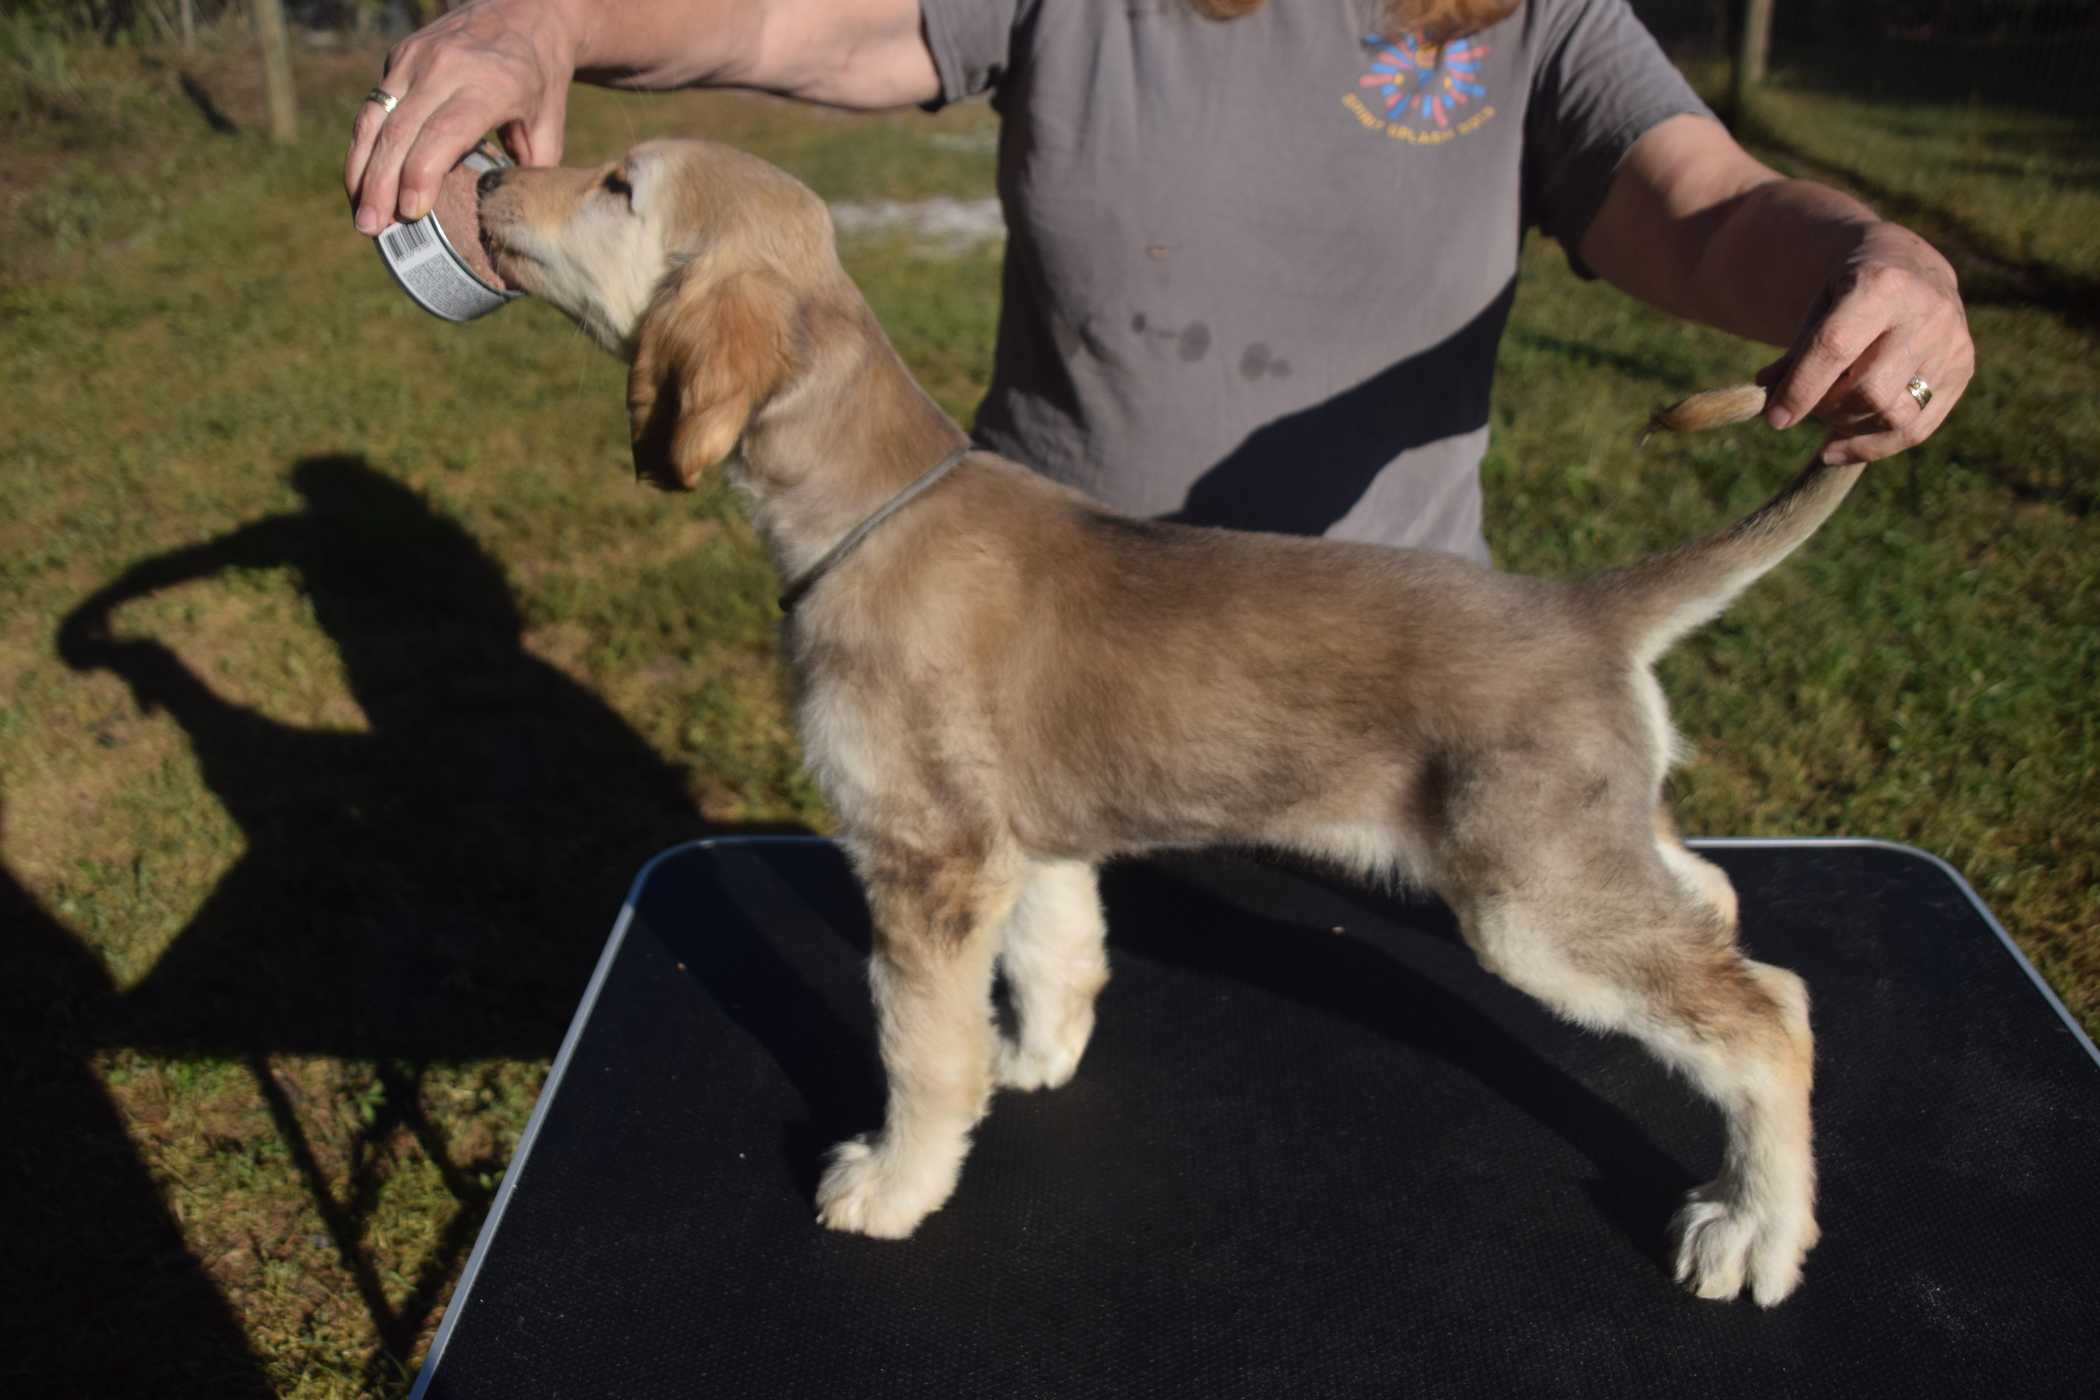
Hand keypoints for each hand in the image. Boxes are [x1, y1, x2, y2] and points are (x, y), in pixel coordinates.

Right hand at [345, 0, 580, 234]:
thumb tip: (515, 227)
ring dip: (361, 169)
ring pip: (375, 118)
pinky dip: (363, 147)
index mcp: (490, 85)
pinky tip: (362, 182)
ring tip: (361, 214)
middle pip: (400, 132)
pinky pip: (373, 107)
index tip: (409, 212)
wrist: (525, 11)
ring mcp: (416, 58)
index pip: (444, 133)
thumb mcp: (549, 126)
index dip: (421, 173)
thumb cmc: (540, 80)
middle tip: (372, 228)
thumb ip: (530, 173)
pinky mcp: (398, 56)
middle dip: (380, 184)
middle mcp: (446, 67)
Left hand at [1755, 222, 1973, 464]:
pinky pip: (1918, 429)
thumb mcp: (1818, 306)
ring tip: (1829, 416)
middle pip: (1870, 390)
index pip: (1835, 347)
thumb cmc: (1851, 291)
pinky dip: (1874, 446)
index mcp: (1881, 285)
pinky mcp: (1963, 369)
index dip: (1801, 388)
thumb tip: (1769, 398)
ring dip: (1851, 428)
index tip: (1775, 418)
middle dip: (1828, 410)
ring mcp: (1952, 343)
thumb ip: (1795, 353)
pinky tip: (1839, 447)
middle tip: (1808, 407)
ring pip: (1896, 415)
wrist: (1909, 266)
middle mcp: (1926, 313)